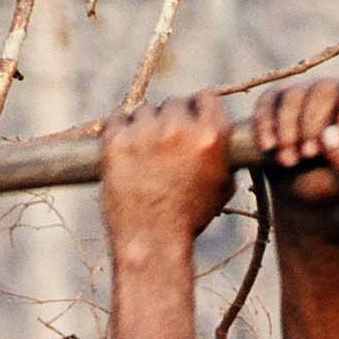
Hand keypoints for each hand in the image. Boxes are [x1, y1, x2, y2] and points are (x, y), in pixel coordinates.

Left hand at [100, 92, 233, 252]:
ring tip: (143, 153)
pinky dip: (119, 130)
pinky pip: (116, 119)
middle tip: (163, 141)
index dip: (197, 107)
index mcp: (211, 136)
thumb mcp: (221, 186)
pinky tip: (124, 148)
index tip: (190, 117)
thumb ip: (221, 153)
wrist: (152, 241)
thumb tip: (218, 133)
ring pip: (144, 111)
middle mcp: (179, 128)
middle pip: (173, 103)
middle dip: (169, 119)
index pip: (206, 97)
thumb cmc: (189, 219)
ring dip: (144, 125)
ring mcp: (145, 132)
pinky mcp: (117, 140)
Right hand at [252, 70, 338, 208]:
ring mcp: (306, 91)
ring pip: (295, 95)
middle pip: (326, 89)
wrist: (297, 191)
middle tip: (308, 155)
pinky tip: (269, 147)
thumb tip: (331, 135)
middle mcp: (338, 91)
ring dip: (289, 130)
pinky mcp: (277, 98)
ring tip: (289, 161)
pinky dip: (267, 125)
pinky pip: (269, 102)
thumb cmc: (332, 182)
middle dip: (313, 124)